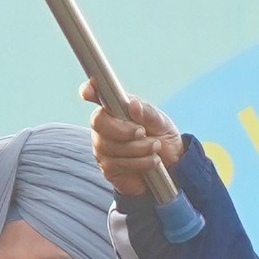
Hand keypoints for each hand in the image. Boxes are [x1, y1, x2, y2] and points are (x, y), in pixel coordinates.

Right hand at [86, 87, 184, 204]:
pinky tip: (151, 161)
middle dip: (124, 129)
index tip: (87, 91)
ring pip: (111, 146)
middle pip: (99, 123)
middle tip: (143, 132)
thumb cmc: (161, 135)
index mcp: (114, 107)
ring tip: (155, 147)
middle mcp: (103, 126)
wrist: (171, 162)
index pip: (94, 94)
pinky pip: (117, 164)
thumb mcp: (159, 121)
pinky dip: (139, 163)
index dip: (88, 90)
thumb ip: (146, 112)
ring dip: (138, 148)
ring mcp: (102, 147)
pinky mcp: (108, 168)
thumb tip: (132, 105)